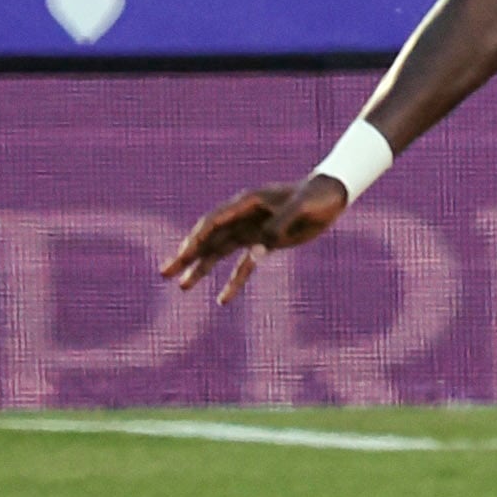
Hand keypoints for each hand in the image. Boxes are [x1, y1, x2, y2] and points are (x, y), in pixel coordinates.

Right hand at [159, 176, 349, 305]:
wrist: (332, 196)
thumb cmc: (316, 196)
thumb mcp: (300, 207)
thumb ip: (279, 226)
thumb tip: (258, 253)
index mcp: (247, 203)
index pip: (214, 221)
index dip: (197, 237)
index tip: (183, 254)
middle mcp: (243, 217)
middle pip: (209, 238)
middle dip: (187, 255)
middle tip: (165, 272)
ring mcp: (253, 231)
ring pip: (220, 252)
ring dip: (201, 269)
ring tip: (182, 286)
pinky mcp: (265, 244)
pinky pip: (245, 266)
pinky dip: (234, 282)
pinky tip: (222, 300)